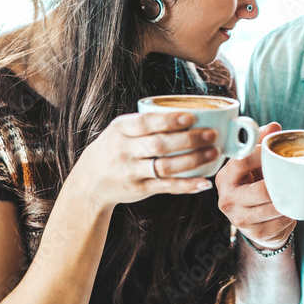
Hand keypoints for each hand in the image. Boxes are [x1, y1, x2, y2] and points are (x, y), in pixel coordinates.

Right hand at [74, 111, 219, 206]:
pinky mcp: (139, 189)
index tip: (191, 117)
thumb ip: (148, 123)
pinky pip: (166, 187)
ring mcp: (131, 171)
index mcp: (120, 129)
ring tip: (213, 153)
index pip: (146, 123)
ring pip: (165, 167)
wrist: (90, 180)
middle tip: (212, 134)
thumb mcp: (122, 130)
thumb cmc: (116, 147)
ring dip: (193, 160)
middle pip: (159, 145)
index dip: (169, 120)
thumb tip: (193, 114)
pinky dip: (187, 185)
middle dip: (189, 140)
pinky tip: (204, 182)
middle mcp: (124, 150)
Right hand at [216, 122, 295, 248]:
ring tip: (298, 191)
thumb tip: (273, 126)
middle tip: (297, 177)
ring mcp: (239, 219)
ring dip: (289, 200)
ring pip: (273, 207)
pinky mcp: (254, 233)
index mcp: (225, 178)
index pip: (241, 161)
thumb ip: (262, 144)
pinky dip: (290, 214)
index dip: (262, 154)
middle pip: (261, 190)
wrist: (256, 224)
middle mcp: (227, 199)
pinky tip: (292, 208)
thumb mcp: (255, 165)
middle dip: (282, 184)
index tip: (278, 152)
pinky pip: (279, 222)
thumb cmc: (256, 186)